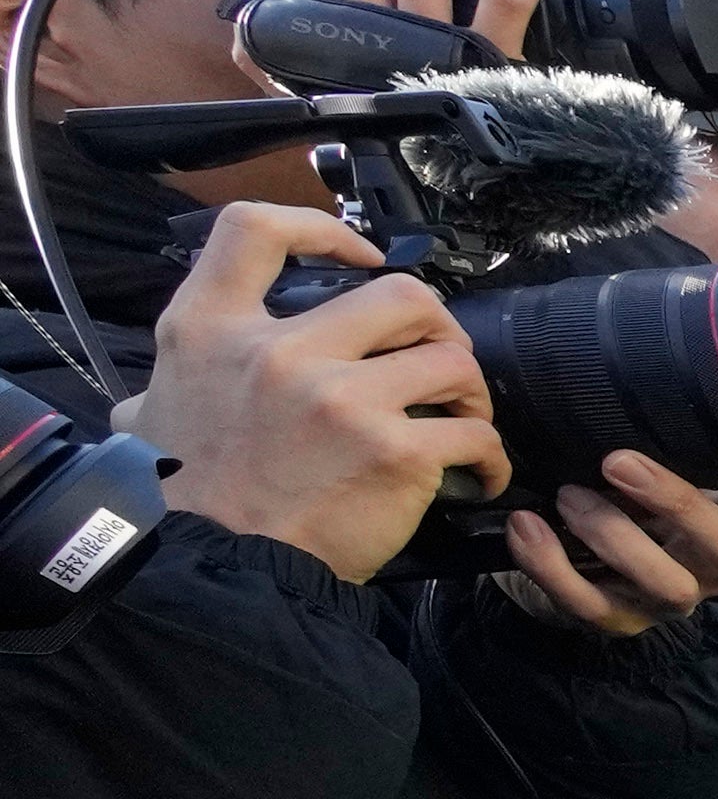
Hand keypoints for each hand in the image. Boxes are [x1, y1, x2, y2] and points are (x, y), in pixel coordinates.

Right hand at [131, 207, 496, 576]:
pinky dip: (490, 456)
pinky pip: (476, 435)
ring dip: (472, 390)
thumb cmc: (186, 496)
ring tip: (462, 419)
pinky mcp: (395, 452)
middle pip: (401, 293)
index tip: (362, 258)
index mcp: (211, 327)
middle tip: (438, 362)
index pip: (255, 228)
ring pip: (454, 359)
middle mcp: (278, 350)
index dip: (321, 228)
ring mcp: (341, 398)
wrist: (218, 570)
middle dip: (439, 325)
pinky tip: (477, 475)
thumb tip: (146, 407)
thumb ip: (167, 384)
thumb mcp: (150, 411)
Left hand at [487, 447, 717, 641]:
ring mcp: (668, 599)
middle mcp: (714, 567)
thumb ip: (680, 440)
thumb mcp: (659, 468)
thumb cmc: (621, 500)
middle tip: (618, 461)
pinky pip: (590, 602)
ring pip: (667, 583)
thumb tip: (675, 365)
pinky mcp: (617, 620)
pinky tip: (528, 525)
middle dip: (681, 506)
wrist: (562, 561)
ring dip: (611, 534)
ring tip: (567, 495)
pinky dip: (552, 563)